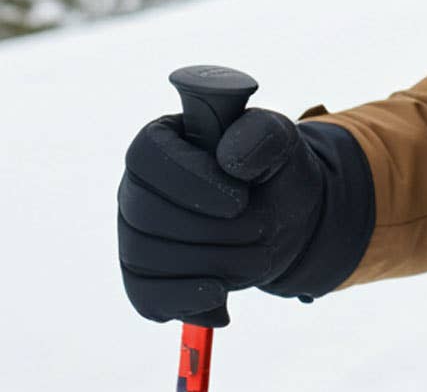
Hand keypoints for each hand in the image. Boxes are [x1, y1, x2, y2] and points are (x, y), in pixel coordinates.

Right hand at [117, 107, 326, 326]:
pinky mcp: (143, 277)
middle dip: (211, 231)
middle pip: (145, 214)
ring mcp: (134, 234)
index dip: (188, 181)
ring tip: (260, 256)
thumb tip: (230, 156)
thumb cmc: (272, 170)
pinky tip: (221, 295)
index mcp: (163, 139)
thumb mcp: (280, 142)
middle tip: (262, 229)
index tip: (238, 201)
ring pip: (146, 258)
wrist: (281, 215)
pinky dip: (185, 299)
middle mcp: (137, 186)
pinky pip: (145, 296)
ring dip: (210, 263)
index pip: (147, 156)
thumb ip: (262, 136)